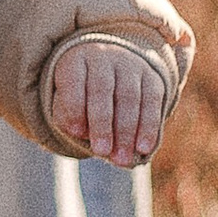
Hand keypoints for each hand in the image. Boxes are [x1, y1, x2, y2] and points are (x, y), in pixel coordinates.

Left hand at [48, 39, 172, 167]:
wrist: (111, 71)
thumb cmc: (80, 96)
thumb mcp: (65, 103)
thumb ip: (68, 117)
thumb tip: (80, 132)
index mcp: (75, 60)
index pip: (73, 81)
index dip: (74, 107)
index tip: (76, 133)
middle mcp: (103, 56)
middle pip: (102, 89)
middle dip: (102, 124)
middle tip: (101, 152)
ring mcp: (130, 64)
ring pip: (129, 97)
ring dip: (126, 132)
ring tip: (121, 160)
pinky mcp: (151, 76)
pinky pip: (152, 102)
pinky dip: (149, 127)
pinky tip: (144, 149)